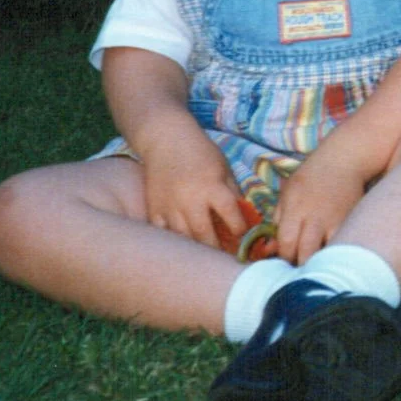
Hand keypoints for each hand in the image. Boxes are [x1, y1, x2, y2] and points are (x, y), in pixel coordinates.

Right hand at [141, 134, 247, 250]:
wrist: (166, 141)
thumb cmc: (201, 153)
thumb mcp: (224, 169)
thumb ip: (233, 193)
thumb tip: (245, 218)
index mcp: (212, 187)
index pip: (231, 215)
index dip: (240, 230)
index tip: (246, 239)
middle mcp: (190, 200)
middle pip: (205, 234)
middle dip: (217, 249)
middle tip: (226, 259)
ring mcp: (169, 206)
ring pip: (183, 238)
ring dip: (196, 250)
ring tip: (207, 259)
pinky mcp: (154, 209)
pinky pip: (162, 234)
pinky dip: (173, 244)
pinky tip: (182, 250)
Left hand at [274, 151, 368, 264]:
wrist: (342, 161)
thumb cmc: (309, 179)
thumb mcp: (286, 195)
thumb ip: (276, 222)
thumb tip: (269, 249)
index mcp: (295, 208)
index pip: (286, 242)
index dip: (283, 256)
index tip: (283, 260)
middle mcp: (315, 216)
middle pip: (305, 251)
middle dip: (299, 264)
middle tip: (297, 268)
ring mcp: (336, 220)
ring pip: (326, 252)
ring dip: (318, 261)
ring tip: (313, 265)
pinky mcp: (351, 222)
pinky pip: (342, 244)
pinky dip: (335, 252)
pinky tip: (330, 254)